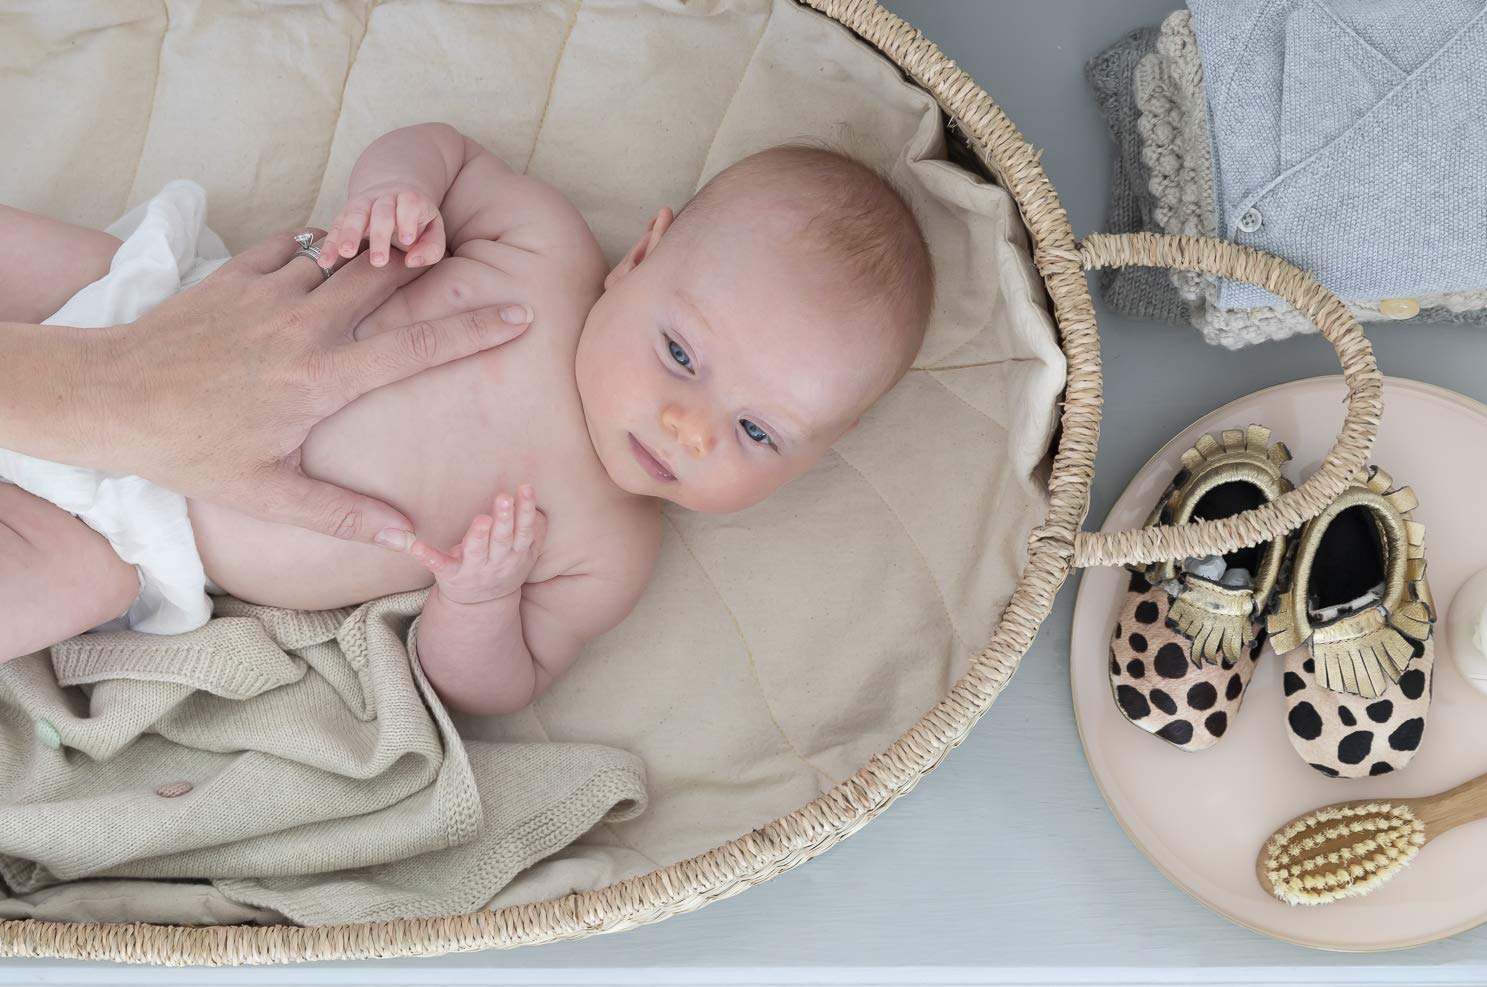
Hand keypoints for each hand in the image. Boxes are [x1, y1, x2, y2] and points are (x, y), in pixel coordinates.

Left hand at [75, 229, 533, 547]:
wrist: (108, 398)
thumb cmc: (190, 451)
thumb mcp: (267, 495)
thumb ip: (343, 514)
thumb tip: (410, 538)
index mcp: (322, 379)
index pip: (418, 347)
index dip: (477, 330)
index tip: (520, 314)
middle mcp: (304, 327)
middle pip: (390, 277)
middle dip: (433, 268)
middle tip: (463, 268)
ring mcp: (269, 294)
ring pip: (346, 254)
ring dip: (380, 255)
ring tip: (407, 257)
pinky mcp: (236, 276)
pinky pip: (296, 243)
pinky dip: (322, 247)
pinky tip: (329, 262)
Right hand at [321, 183, 445, 268]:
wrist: (394, 193)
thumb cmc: (418, 221)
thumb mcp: (433, 230)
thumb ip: (431, 247)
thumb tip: (411, 261)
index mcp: (409, 198)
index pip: (409, 203)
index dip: (407, 219)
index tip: (407, 240)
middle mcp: (385, 198)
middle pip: (381, 212)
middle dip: (379, 235)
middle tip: (378, 261)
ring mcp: (363, 204)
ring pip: (355, 214)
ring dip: (349, 233)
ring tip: (346, 253)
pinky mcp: (345, 214)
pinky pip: (335, 226)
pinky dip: (329, 243)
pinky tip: (324, 261)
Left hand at [410, 485, 548, 604]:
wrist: (481, 606)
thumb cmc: (504, 566)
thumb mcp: (526, 553)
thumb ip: (535, 530)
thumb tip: (538, 508)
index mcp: (517, 552)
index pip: (524, 529)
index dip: (526, 509)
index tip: (526, 487)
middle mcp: (498, 561)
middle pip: (502, 538)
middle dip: (504, 519)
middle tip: (504, 498)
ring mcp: (474, 569)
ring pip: (477, 551)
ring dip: (478, 536)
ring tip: (482, 519)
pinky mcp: (450, 574)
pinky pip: (439, 565)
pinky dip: (428, 556)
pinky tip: (416, 546)